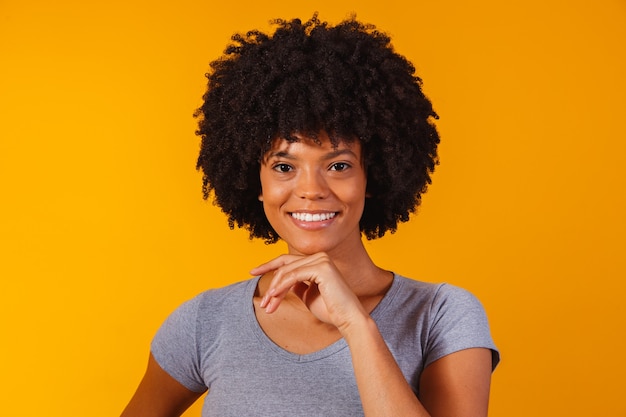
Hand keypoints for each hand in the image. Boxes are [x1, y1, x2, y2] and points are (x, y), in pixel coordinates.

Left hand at [250, 252, 367, 331]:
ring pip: (287, 272)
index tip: (252, 272)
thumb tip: (282, 282)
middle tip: (263, 303)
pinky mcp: (322, 267)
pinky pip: (293, 276)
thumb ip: (296, 285)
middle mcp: (320, 256)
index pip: (288, 260)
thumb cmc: (330, 310)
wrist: (348, 319)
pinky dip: (281, 287)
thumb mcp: (307, 295)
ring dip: (274, 290)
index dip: (268, 265)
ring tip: (268, 306)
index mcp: (317, 261)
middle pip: (285, 266)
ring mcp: (321, 260)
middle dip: (271, 284)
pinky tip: (274, 298)